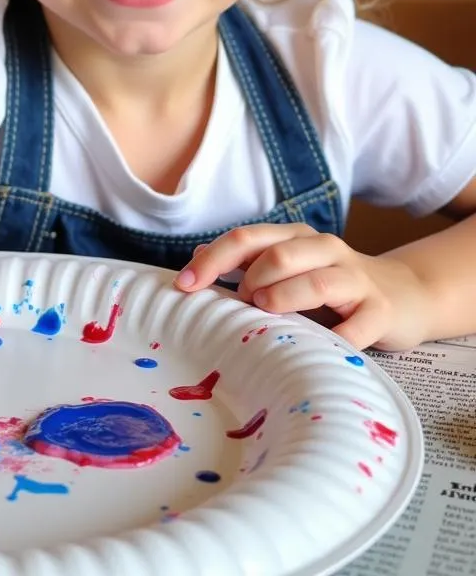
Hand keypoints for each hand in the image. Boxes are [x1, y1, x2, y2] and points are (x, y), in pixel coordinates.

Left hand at [173, 224, 430, 350]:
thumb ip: (247, 262)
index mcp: (295, 237)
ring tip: (266, 313)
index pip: (246, 239)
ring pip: (315, 282)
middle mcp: (324, 250)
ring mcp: (355, 279)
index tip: (183, 286)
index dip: (211, 260)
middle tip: (238, 304)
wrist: (405, 295)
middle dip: (249, 280)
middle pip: (277, 255)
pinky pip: (355, 326)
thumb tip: (196, 256)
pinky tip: (316, 350)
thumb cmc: (331, 287)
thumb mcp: (287, 268)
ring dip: (283, 299)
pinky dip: (333, 339)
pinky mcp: (380, 311)